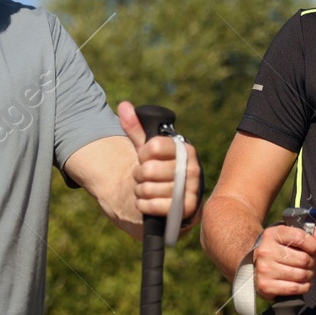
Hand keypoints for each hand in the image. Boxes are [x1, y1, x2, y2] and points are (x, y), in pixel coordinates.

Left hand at [118, 101, 201, 222]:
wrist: (172, 201)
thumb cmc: (158, 170)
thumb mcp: (147, 149)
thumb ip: (136, 128)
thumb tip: (123, 105)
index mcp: (184, 149)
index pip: (153, 146)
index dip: (142, 154)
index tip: (145, 157)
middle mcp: (192, 167)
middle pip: (149, 169)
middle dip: (139, 175)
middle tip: (144, 177)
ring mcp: (191, 189)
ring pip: (149, 189)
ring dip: (140, 191)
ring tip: (146, 190)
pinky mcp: (188, 209)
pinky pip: (154, 206)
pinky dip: (143, 205)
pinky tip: (147, 203)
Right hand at [254, 221, 315, 299]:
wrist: (258, 264)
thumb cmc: (281, 248)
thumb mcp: (293, 234)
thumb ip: (313, 232)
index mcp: (272, 234)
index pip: (300, 237)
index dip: (313, 245)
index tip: (314, 249)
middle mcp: (266, 251)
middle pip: (304, 259)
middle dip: (313, 262)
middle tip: (310, 263)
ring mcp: (264, 269)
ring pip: (301, 274)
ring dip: (310, 275)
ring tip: (307, 272)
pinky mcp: (265, 285)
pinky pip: (295, 288)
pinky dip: (304, 286)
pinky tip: (303, 282)